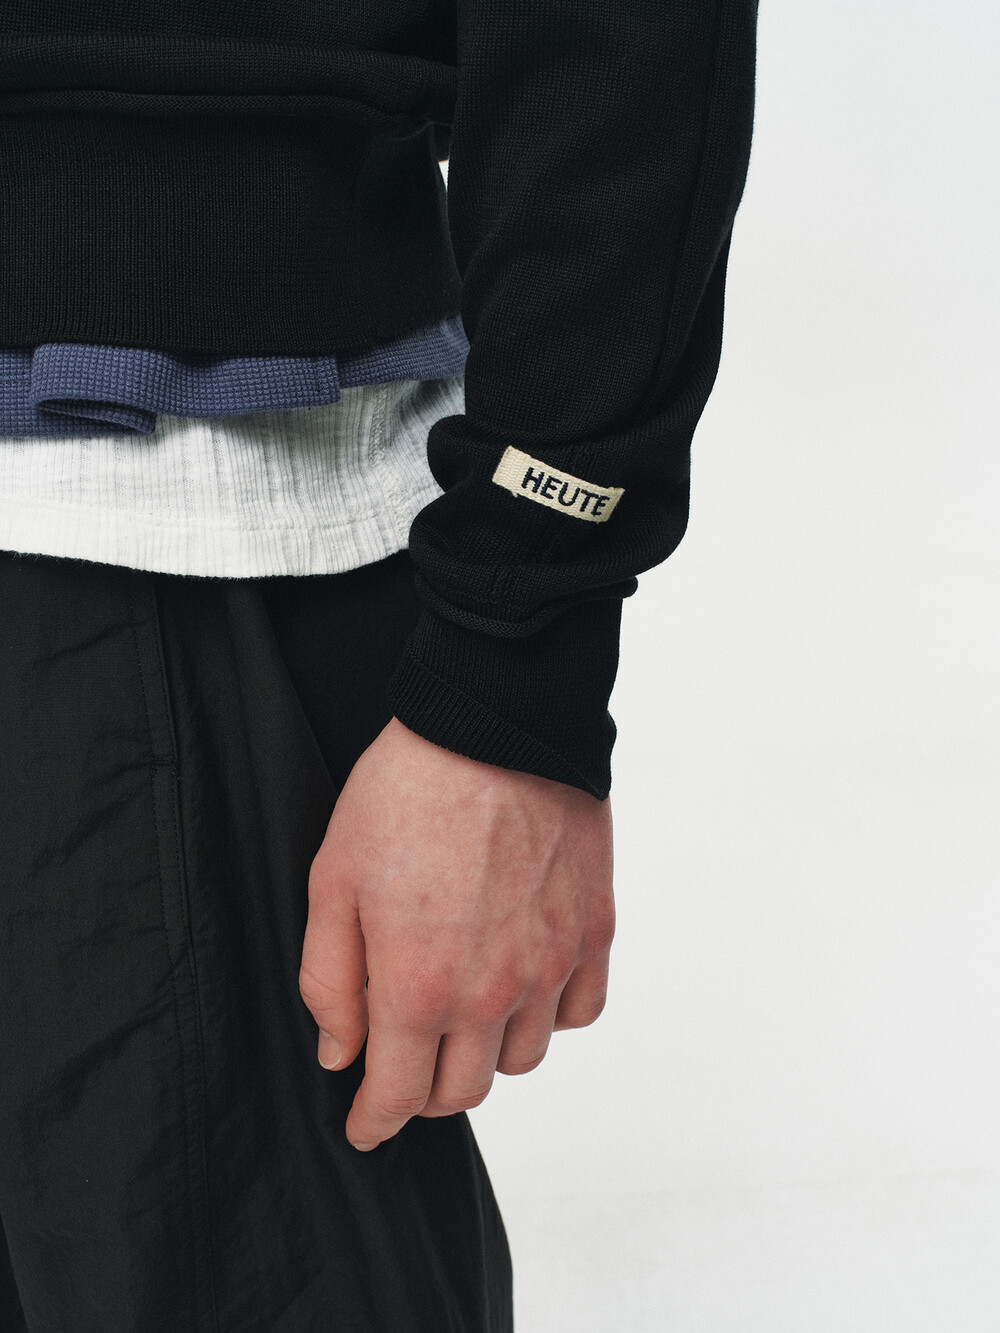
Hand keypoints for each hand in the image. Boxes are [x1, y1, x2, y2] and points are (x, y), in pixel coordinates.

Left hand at [299, 716, 614, 1150]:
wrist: (494, 723)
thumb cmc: (404, 791)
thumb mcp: (332, 879)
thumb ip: (330, 980)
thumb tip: (339, 1054)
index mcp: (418, 985)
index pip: (397, 1096)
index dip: (374, 1123)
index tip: (365, 1127)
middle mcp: (492, 992)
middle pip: (462, 1090)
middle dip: (422, 1091)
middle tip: (402, 1062)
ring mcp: (551, 964)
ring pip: (522, 1059)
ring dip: (485, 1053)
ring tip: (461, 1015)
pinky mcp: (593, 930)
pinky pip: (579, 1011)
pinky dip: (550, 1016)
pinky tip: (523, 984)